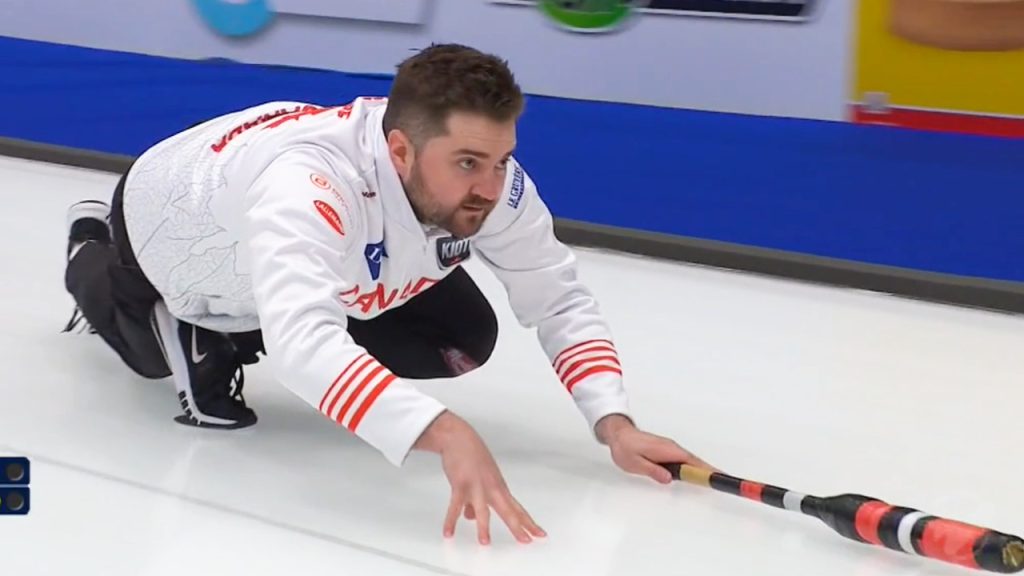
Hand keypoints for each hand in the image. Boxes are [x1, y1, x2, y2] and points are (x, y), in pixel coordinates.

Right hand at [414, 411, 545, 544]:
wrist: (458, 437)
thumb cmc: (470, 456)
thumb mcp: (479, 479)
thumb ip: (475, 501)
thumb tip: (470, 517)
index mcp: (499, 487)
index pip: (517, 509)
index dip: (528, 522)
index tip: (539, 534)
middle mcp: (492, 488)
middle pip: (508, 511)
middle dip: (518, 527)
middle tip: (526, 541)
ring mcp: (477, 486)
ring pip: (483, 510)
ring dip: (483, 527)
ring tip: (485, 543)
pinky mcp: (461, 484)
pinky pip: (455, 506)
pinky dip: (451, 520)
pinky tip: (448, 532)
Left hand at [595, 414, 717, 483]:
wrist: (619, 434)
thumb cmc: (626, 448)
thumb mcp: (635, 463)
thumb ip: (652, 470)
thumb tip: (668, 478)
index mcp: (667, 451)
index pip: (692, 462)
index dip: (707, 470)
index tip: (720, 476)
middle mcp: (673, 448)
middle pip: (696, 462)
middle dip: (710, 471)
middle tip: (726, 481)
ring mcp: (671, 449)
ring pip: (691, 461)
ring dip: (703, 470)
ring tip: (716, 480)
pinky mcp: (668, 451)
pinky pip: (685, 460)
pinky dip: (693, 467)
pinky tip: (696, 475)